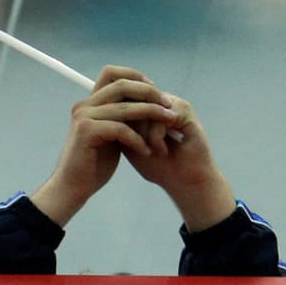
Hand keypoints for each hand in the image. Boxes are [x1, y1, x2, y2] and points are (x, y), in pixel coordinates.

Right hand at [28, 66, 180, 227]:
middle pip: (122, 85)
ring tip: (168, 124)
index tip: (155, 91)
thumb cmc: (93, 165)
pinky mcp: (86, 132)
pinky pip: (121, 129)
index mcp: (90, 103)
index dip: (136, 76)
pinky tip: (147, 151)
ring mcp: (84, 117)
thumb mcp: (110, 136)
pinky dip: (138, 140)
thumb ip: (121, 119)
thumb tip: (144, 105)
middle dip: (150, 93)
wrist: (73, 187)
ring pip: (125, 107)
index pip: (112, 73)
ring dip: (151, 114)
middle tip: (168, 107)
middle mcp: (85, 105)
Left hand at [122, 87, 236, 232]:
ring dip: (143, 135)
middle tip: (141, 149)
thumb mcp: (131, 146)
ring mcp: (172, 104)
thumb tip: (101, 114)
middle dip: (132, 128)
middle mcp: (159, 103)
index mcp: (147, 109)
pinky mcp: (184, 111)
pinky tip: (161, 151)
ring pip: (144, 109)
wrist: (183, 182)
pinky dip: (156, 137)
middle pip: (131, 102)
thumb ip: (119, 127)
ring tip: (151, 152)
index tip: (124, 144)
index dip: (120, 121)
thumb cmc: (159, 167)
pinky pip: (159, 118)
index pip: (123, 101)